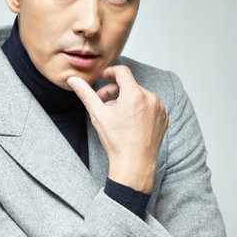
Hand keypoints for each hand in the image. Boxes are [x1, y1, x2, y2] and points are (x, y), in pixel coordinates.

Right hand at [68, 65, 168, 191]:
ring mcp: (159, 108)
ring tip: (116, 117)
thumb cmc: (117, 142)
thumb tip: (73, 80)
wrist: (134, 164)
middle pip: (129, 85)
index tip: (102, 78)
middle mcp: (150, 98)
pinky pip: (149, 106)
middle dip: (114, 92)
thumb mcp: (98, 115)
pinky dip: (139, 110)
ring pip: (139, 96)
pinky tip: (130, 123)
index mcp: (134, 94)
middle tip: (103, 103)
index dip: (109, 72)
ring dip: (126, 101)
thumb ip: (86, 94)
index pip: (122, 72)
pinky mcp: (163, 118)